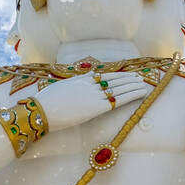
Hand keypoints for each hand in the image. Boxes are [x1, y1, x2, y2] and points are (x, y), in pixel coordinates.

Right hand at [31, 71, 149, 131]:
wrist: (40, 111)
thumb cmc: (46, 104)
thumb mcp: (61, 90)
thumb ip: (74, 86)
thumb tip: (85, 80)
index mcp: (80, 81)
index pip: (102, 76)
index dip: (116, 75)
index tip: (124, 74)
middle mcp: (89, 85)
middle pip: (113, 80)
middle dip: (127, 79)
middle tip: (139, 77)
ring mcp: (93, 96)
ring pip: (119, 89)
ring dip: (133, 86)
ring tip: (143, 84)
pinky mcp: (96, 107)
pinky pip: (119, 100)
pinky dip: (132, 95)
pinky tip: (141, 93)